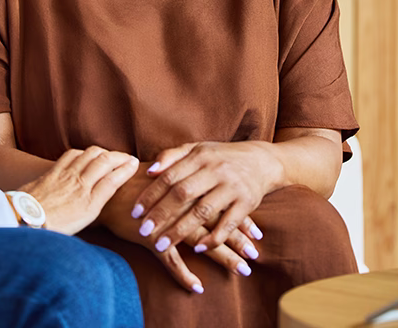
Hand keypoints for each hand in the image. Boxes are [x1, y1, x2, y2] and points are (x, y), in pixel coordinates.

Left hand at [20, 146, 138, 235]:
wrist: (23, 221)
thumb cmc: (52, 228)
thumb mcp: (81, 225)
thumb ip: (95, 207)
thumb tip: (107, 192)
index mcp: (89, 203)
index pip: (114, 180)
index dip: (127, 169)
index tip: (136, 164)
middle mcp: (80, 185)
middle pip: (105, 162)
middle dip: (120, 157)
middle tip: (128, 157)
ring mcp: (66, 175)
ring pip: (90, 154)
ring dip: (104, 152)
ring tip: (109, 155)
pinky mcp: (53, 170)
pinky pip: (72, 154)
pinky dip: (83, 152)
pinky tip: (85, 155)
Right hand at [98, 171, 261, 293]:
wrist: (107, 189)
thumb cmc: (137, 182)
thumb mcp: (166, 176)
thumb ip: (187, 181)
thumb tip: (206, 188)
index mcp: (188, 189)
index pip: (220, 206)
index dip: (239, 220)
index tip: (257, 235)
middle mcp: (182, 206)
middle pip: (216, 225)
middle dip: (237, 241)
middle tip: (255, 256)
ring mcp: (167, 223)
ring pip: (200, 242)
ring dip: (222, 257)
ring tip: (241, 269)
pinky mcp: (151, 238)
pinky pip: (170, 260)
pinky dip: (183, 274)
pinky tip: (197, 286)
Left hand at [131, 141, 279, 254]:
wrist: (263, 160)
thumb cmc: (222, 157)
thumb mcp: (199, 149)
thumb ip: (173, 156)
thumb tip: (149, 171)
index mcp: (200, 156)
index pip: (170, 176)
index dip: (151, 195)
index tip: (134, 212)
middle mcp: (216, 170)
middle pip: (183, 194)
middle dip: (161, 214)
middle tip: (142, 231)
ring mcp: (232, 186)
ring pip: (202, 211)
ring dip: (180, 230)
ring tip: (161, 245)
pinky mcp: (247, 202)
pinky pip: (228, 224)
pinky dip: (213, 238)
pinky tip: (199, 249)